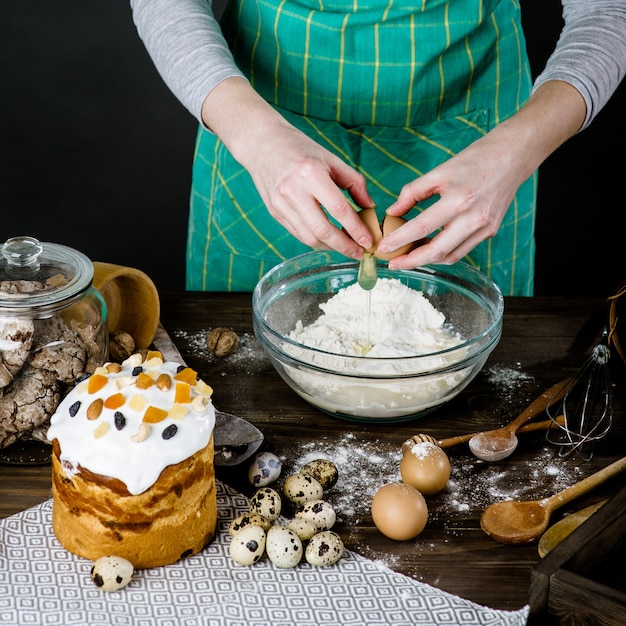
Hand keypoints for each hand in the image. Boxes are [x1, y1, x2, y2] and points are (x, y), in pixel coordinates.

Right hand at [201, 79, 373, 258]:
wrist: (262, 143)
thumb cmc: (300, 149)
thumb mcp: (331, 158)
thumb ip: (354, 183)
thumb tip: (370, 207)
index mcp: (310, 173)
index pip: (338, 209)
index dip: (356, 229)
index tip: (368, 240)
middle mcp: (293, 191)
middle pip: (322, 230)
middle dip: (344, 246)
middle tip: (359, 252)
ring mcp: (281, 204)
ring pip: (309, 237)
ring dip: (330, 247)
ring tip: (346, 248)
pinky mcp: (275, 212)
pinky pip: (298, 233)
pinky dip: (316, 240)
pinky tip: (328, 240)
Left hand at [378, 132, 523, 269]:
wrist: (511, 157)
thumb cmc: (473, 160)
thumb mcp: (438, 171)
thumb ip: (412, 193)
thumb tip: (392, 212)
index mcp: (458, 199)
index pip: (421, 227)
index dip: (399, 240)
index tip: (383, 247)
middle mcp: (473, 218)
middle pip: (436, 251)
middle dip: (411, 261)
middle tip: (393, 263)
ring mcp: (484, 228)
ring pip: (450, 256)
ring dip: (427, 260)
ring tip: (408, 256)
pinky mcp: (489, 232)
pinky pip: (462, 250)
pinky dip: (443, 253)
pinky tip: (429, 248)